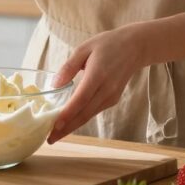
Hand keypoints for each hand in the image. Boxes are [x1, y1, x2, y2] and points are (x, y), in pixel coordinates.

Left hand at [47, 23, 149, 143]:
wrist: (135, 47)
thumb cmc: (108, 44)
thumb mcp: (84, 48)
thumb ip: (69, 67)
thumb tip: (55, 84)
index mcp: (98, 75)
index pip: (81, 99)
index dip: (68, 113)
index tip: (54, 125)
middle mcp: (106, 90)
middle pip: (84, 114)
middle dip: (66, 128)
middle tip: (49, 139)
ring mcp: (111, 96)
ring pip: (89, 116)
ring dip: (72, 127)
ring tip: (55, 135)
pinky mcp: (112, 100)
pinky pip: (94, 112)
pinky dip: (81, 119)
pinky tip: (68, 123)